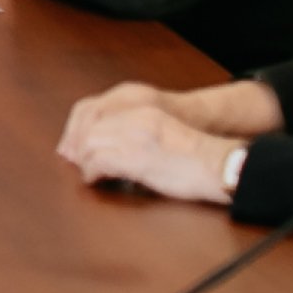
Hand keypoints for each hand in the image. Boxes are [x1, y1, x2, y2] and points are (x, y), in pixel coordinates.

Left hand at [58, 95, 237, 201]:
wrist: (218, 165)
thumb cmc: (198, 159)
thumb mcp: (165, 136)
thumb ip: (140, 137)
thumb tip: (117, 154)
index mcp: (144, 112)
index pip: (97, 112)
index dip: (81, 130)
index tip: (75, 145)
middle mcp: (136, 120)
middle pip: (89, 127)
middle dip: (78, 145)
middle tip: (73, 161)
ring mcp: (135, 138)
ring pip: (90, 144)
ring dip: (84, 160)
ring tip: (88, 173)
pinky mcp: (136, 159)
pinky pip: (99, 162)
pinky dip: (91, 172)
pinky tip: (95, 180)